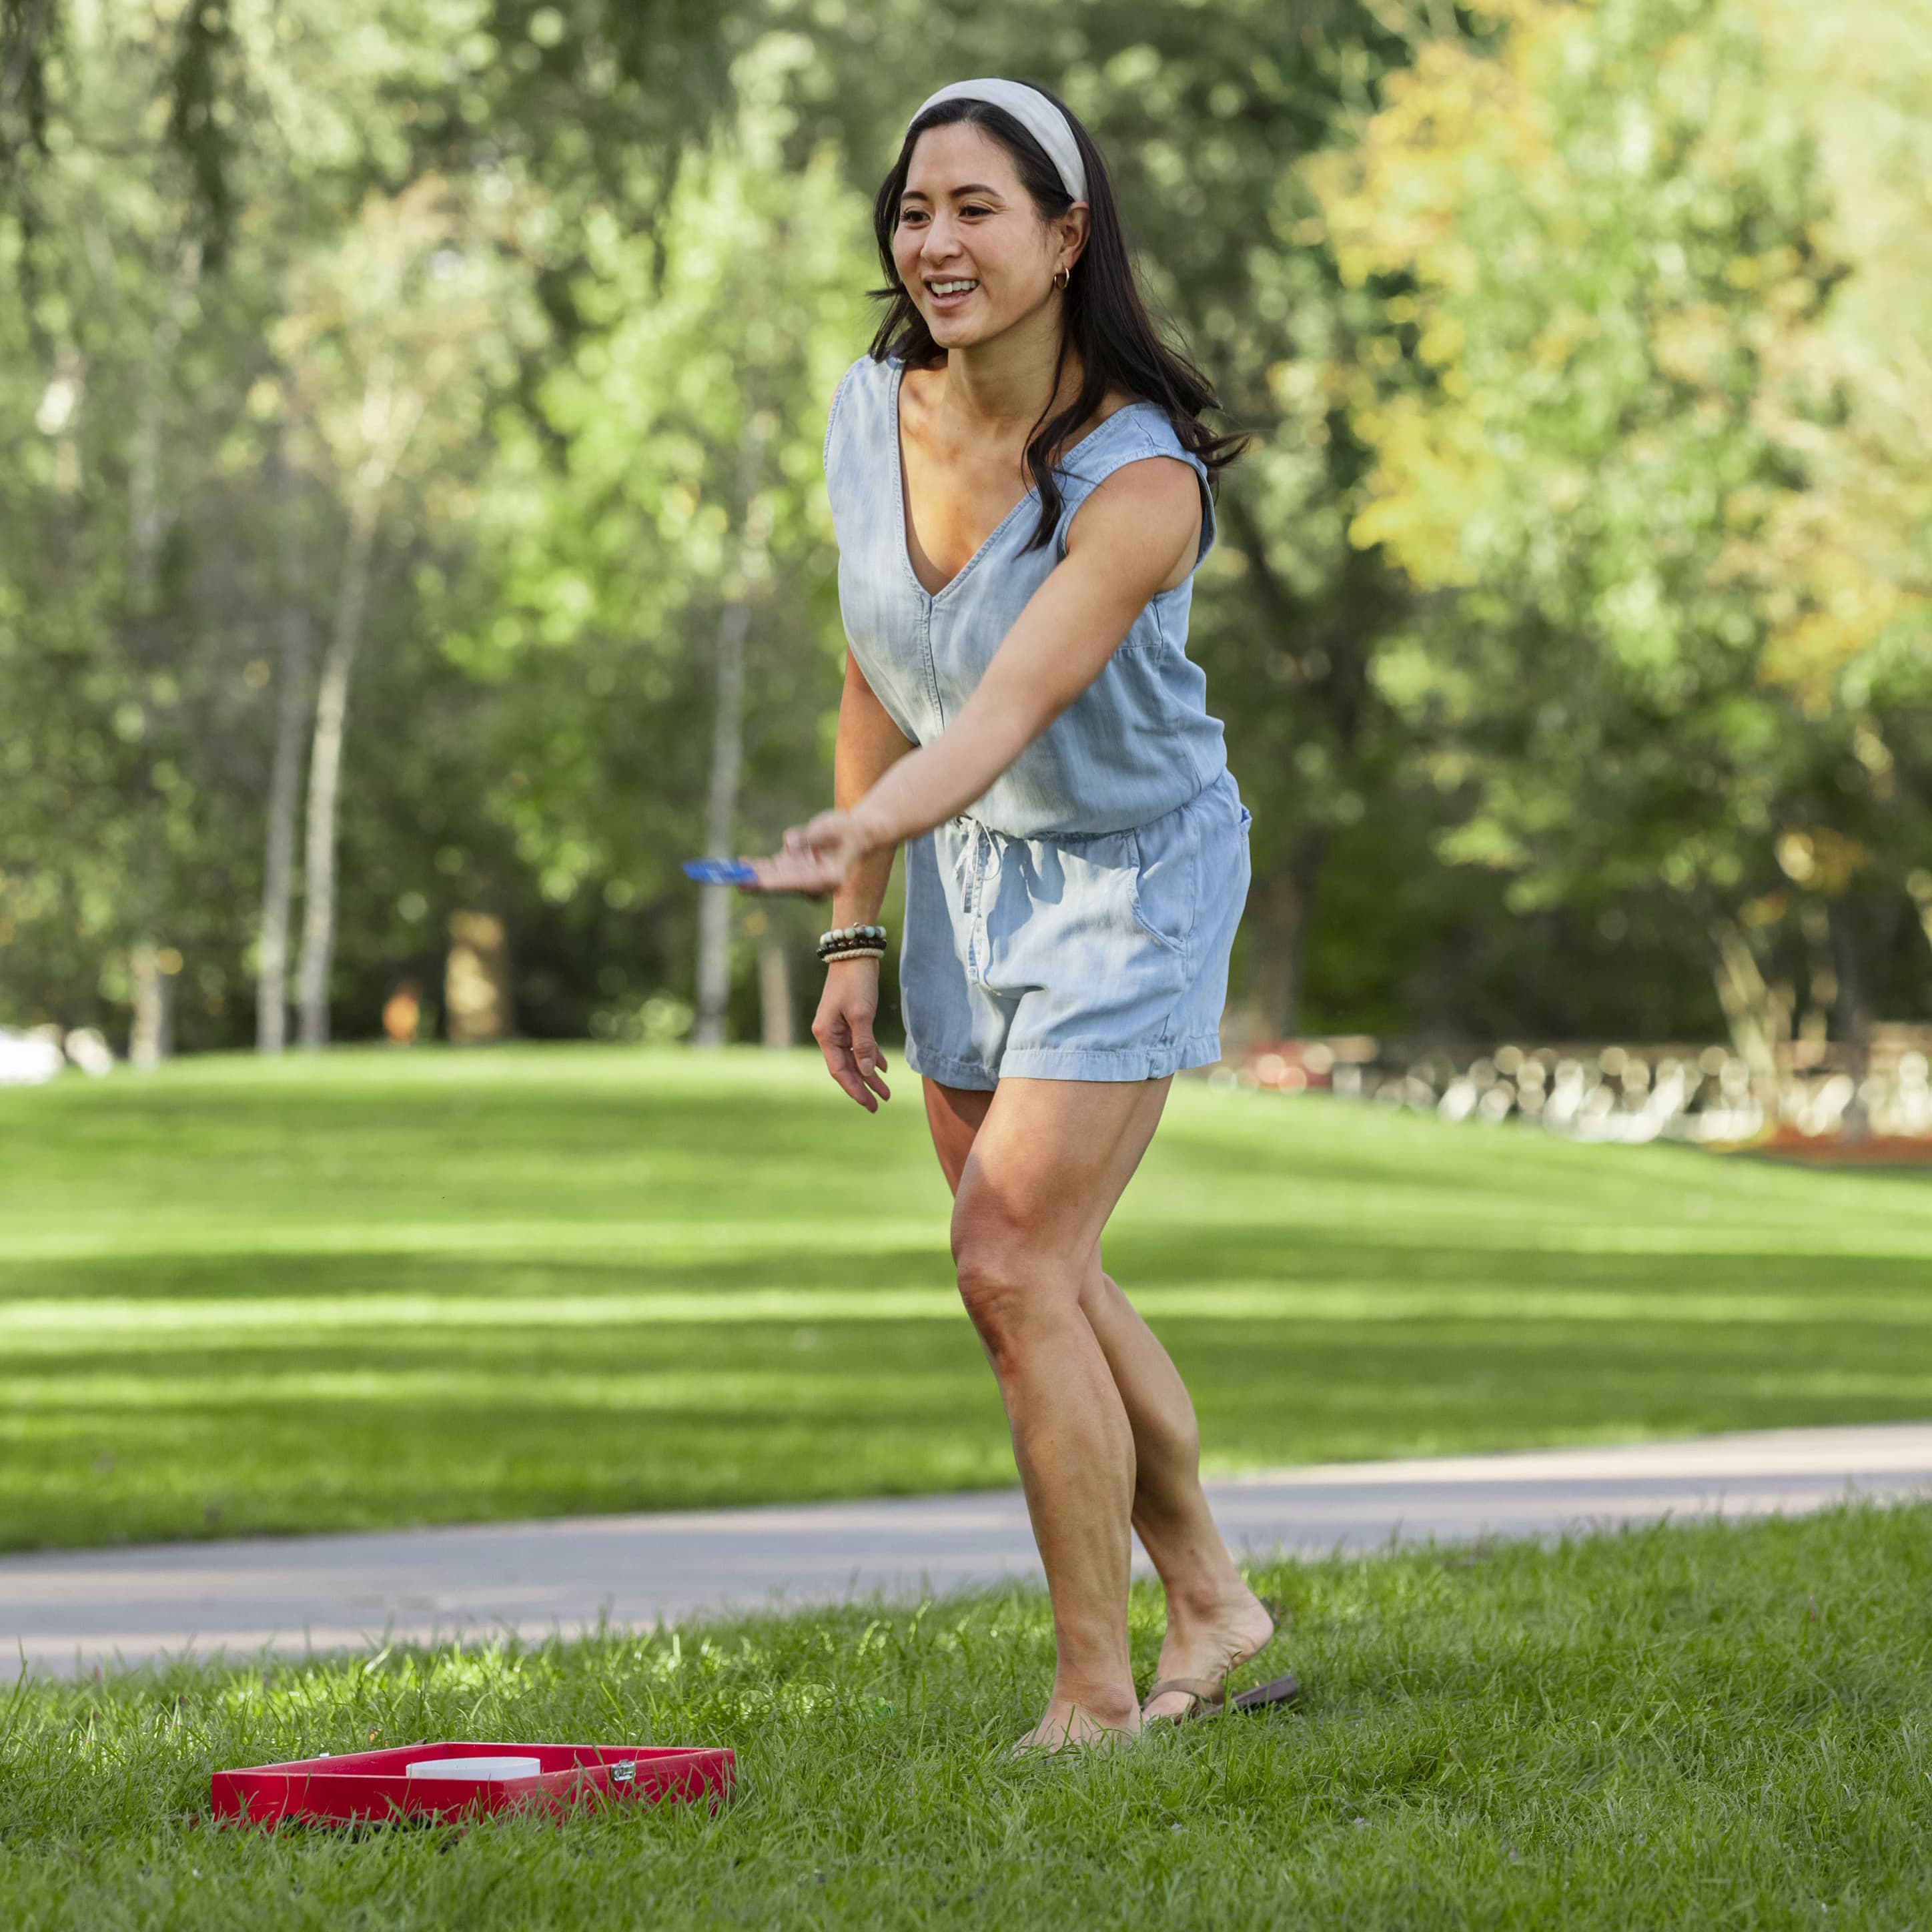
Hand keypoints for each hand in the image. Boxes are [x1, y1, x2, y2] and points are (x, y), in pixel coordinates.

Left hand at [743, 808, 873, 896]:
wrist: (856, 833)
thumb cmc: (847, 830)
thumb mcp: (831, 829)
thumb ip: (810, 837)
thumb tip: (788, 845)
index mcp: (826, 878)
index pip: (792, 881)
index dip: (769, 881)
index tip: (751, 882)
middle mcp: (812, 883)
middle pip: (779, 883)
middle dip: (755, 881)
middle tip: (732, 881)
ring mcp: (802, 876)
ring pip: (773, 877)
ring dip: (752, 875)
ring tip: (728, 872)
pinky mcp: (795, 867)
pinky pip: (773, 869)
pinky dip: (758, 867)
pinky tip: (741, 864)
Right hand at [811, 957, 890, 1109]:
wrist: (856, 953)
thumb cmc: (856, 983)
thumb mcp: (862, 1015)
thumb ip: (863, 1045)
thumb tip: (865, 1072)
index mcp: (826, 1035)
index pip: (839, 1070)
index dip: (854, 1088)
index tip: (869, 1103)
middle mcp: (829, 1034)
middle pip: (847, 1067)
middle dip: (864, 1086)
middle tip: (879, 1104)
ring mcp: (839, 1027)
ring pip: (855, 1057)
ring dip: (869, 1074)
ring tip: (886, 1091)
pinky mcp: (850, 1019)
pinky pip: (860, 1044)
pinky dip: (871, 1056)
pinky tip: (883, 1068)